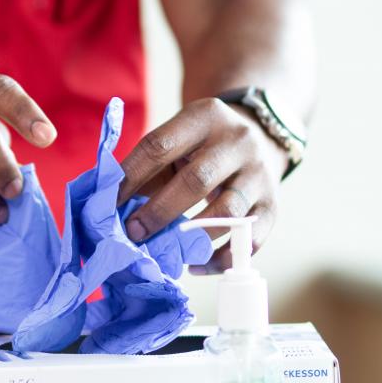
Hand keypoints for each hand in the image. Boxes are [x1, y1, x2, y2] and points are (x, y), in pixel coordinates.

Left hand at [117, 98, 288, 273]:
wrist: (260, 135)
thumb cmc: (200, 147)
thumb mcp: (177, 141)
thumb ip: (147, 169)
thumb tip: (108, 208)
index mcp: (204, 116)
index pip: (159, 146)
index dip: (130, 176)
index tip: (108, 203)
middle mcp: (237, 141)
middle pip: (196, 181)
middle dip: (159, 211)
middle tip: (133, 233)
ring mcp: (259, 174)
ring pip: (228, 212)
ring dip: (192, 238)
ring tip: (165, 252)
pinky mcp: (273, 205)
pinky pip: (250, 239)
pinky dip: (222, 258)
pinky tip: (197, 265)